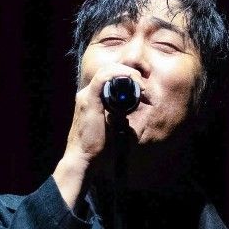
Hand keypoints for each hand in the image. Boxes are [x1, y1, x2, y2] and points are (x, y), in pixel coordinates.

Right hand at [53, 64, 144, 209]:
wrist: (83, 158)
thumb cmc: (97, 147)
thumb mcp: (112, 127)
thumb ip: (119, 117)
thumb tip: (129, 112)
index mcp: (92, 98)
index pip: (108, 76)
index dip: (125, 74)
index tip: (142, 84)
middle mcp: (86, 93)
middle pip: (108, 69)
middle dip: (129, 70)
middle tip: (144, 81)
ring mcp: (86, 96)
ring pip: (106, 70)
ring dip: (126, 72)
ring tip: (140, 82)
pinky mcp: (89, 101)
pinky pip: (103, 78)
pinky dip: (118, 75)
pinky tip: (131, 79)